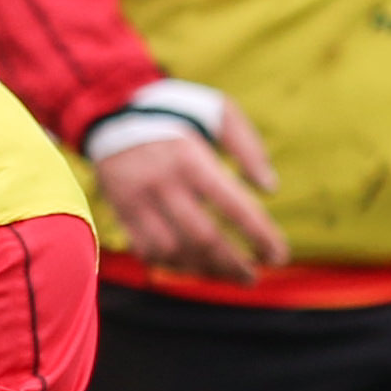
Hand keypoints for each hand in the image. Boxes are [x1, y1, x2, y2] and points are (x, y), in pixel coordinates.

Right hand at [101, 103, 286, 285]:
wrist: (112, 112)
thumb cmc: (178, 112)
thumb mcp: (221, 112)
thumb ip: (249, 148)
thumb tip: (270, 190)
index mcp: (192, 159)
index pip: (234, 207)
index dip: (260, 236)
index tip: (278, 256)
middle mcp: (163, 184)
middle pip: (203, 238)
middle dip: (232, 264)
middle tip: (253, 278)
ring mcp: (138, 202)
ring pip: (173, 251)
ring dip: (203, 270)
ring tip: (227, 275)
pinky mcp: (121, 212)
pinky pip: (147, 251)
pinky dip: (173, 265)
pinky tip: (194, 267)